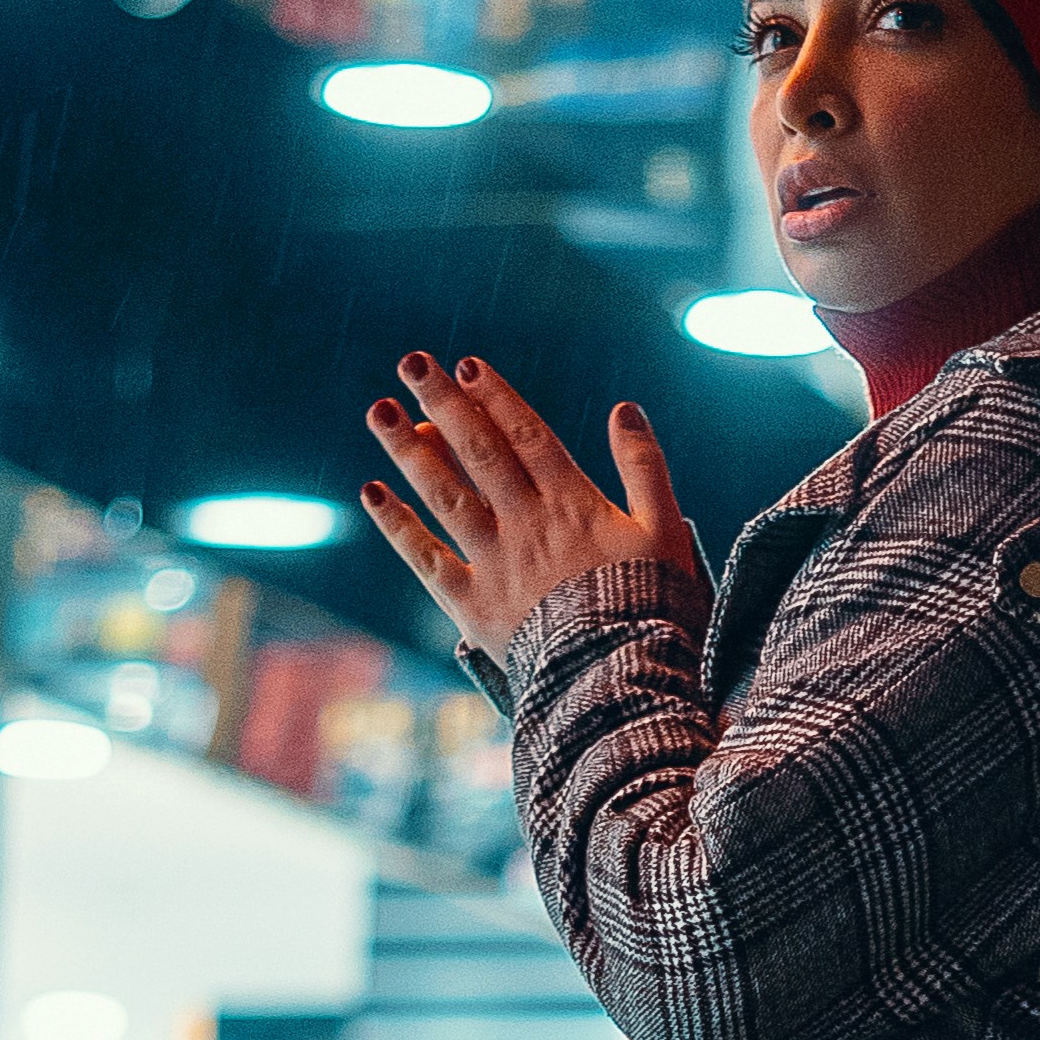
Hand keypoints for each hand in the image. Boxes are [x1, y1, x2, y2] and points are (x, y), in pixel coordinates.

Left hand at [360, 351, 706, 654]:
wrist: (621, 677)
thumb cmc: (653, 605)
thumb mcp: (666, 532)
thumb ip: (646, 468)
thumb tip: (625, 409)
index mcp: (572, 503)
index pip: (527, 436)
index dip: (496, 398)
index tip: (467, 365)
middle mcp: (525, 524)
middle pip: (478, 452)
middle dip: (443, 403)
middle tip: (411, 362)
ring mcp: (494, 563)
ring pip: (444, 494)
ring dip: (409, 450)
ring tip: (378, 411)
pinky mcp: (473, 605)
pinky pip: (427, 559)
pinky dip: (398, 525)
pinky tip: (373, 492)